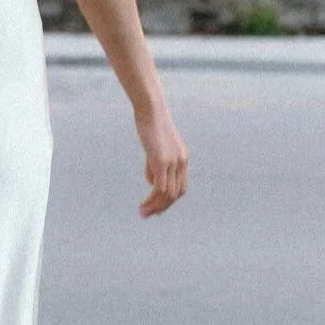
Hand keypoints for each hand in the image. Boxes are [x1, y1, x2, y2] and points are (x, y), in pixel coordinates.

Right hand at [136, 103, 187, 217]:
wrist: (151, 109)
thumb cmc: (150, 125)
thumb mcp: (154, 147)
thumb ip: (154, 165)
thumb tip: (151, 182)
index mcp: (182, 159)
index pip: (179, 187)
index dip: (168, 200)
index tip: (154, 208)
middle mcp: (181, 162)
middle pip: (176, 194)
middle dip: (162, 207)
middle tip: (146, 214)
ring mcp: (173, 162)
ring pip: (168, 194)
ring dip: (155, 207)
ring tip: (142, 213)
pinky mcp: (162, 161)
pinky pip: (160, 187)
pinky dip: (152, 200)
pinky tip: (143, 204)